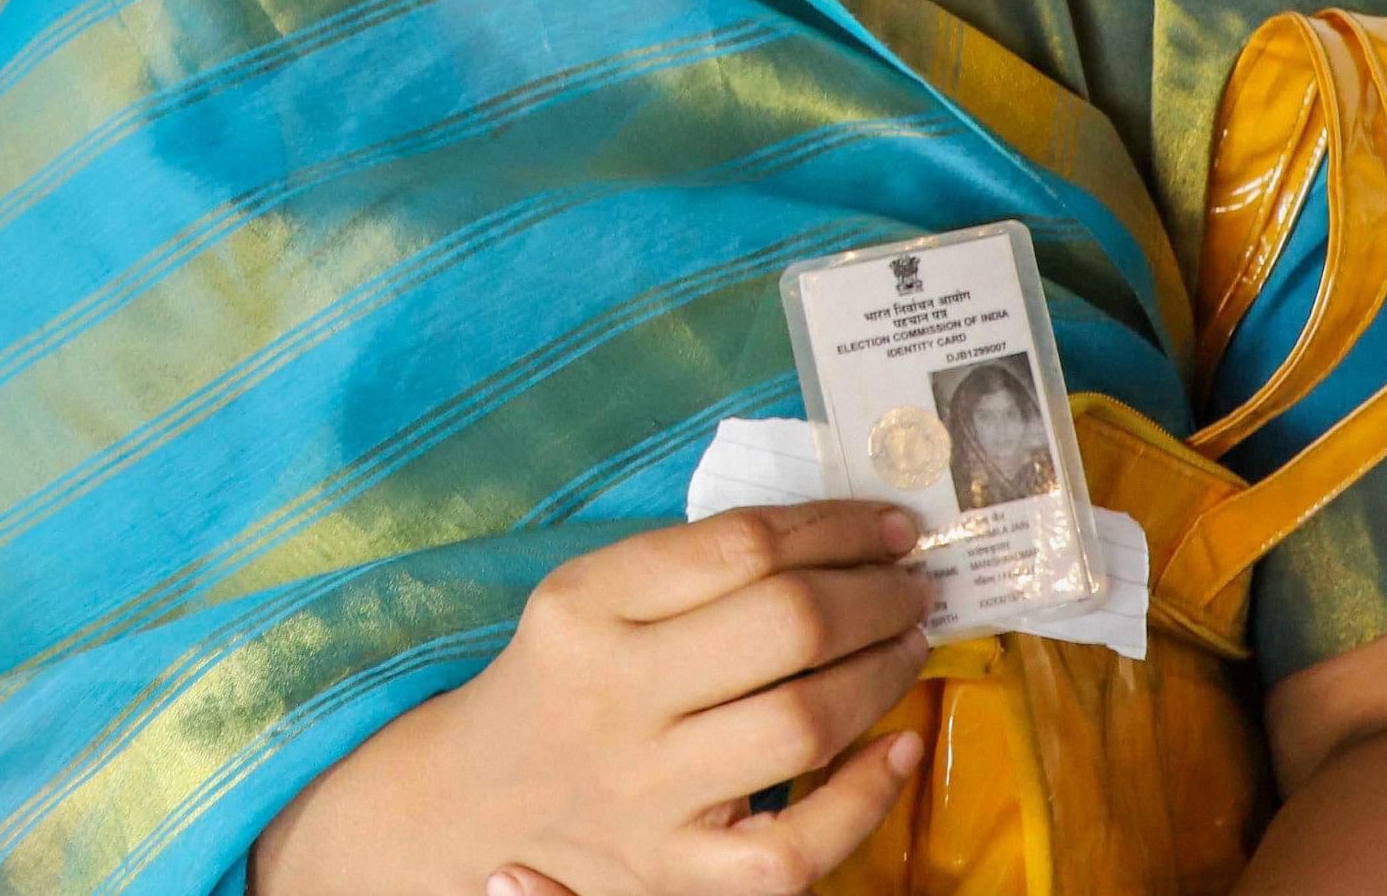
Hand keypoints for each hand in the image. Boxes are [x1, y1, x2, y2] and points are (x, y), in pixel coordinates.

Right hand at [251, 503, 935, 895]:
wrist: (476, 799)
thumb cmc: (560, 680)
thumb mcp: (587, 598)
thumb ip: (693, 565)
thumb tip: (842, 536)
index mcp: (583, 607)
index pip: (741, 545)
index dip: (837, 527)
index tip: (886, 526)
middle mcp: (611, 695)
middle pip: (786, 625)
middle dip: (877, 595)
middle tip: (910, 585)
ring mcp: (645, 794)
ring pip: (805, 725)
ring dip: (884, 673)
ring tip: (908, 644)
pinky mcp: (675, 874)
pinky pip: (796, 845)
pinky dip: (866, 796)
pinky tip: (897, 748)